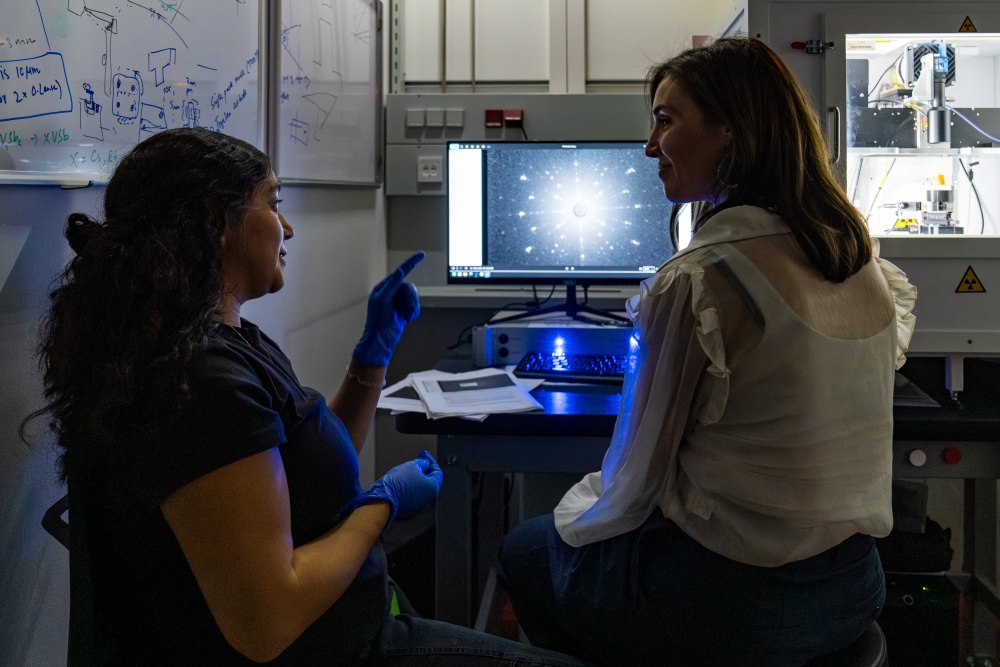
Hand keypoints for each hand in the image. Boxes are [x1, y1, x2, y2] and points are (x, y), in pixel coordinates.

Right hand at [342, 451, 442, 523]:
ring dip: (416, 478)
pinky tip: (402, 481)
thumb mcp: (411, 465)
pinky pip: (412, 495)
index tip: (424, 454)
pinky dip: (410, 486)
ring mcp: (418, 505)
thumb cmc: (398, 482)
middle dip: (424, 469)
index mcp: (433, 488)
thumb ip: (422, 463)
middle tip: (417, 460)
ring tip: (407, 470)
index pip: (437, 472)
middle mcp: (428, 498)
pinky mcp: (409, 508)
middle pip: (429, 480)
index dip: (430, 461)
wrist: (383, 499)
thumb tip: (425, 463)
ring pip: (420, 488)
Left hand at [352, 252, 424, 366]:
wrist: (381, 339)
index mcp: (384, 288)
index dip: (411, 262)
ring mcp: (398, 302)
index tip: (422, 254)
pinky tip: (408, 319)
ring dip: (412, 306)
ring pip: (413, 297)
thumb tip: (399, 272)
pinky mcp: (404, 310)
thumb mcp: (382, 300)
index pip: (400, 272)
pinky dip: (414, 312)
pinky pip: (415, 306)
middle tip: (406, 309)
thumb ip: (391, 285)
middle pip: (409, 287)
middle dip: (409, 298)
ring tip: (406, 316)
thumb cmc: (377, 320)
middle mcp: (391, 293)